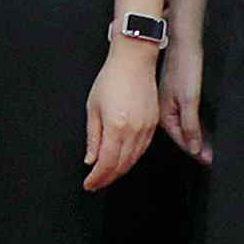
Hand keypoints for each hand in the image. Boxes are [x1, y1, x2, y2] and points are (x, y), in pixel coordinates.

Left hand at [84, 43, 160, 188]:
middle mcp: (134, 130)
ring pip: (134, 160)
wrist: (134, 60)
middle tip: (96, 183)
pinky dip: (132, 159)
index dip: (97, 178)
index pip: (106, 163)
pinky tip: (124, 160)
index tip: (89, 184)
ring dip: (120, 171)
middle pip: (121, 165)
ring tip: (108, 175)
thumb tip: (91, 158)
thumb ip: (93, 136)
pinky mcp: (153, 123)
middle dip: (107, 178)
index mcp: (116, 126)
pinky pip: (143, 149)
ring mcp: (146, 128)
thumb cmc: (112, 78)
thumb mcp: (93, 107)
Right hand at [161, 27, 209, 163]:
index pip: (182, 141)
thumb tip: (194, 148)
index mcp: (164, 115)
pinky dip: (196, 125)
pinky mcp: (178, 95)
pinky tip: (203, 130)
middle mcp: (165, 111)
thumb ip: (190, 126)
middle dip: (197, 147)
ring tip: (210, 148)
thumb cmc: (184, 67)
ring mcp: (171, 103)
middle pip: (183, 135)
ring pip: (185, 126)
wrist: (184, 43)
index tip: (209, 160)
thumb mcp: (189, 100)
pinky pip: (187, 117)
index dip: (197, 152)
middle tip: (212, 157)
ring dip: (198, 137)